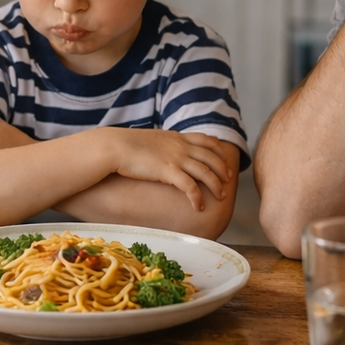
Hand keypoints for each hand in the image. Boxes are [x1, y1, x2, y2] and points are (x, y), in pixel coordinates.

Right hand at [107, 129, 232, 211]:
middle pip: (211, 157)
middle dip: (223, 169)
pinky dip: (197, 197)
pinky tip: (198, 207)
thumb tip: (163, 151)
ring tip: (221, 196)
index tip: (224, 159)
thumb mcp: (151, 139)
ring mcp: (176, 158)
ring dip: (216, 185)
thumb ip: (163, 144)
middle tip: (228, 179)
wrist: (115, 146)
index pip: (206, 139)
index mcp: (177, 137)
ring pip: (206, 172)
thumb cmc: (127, 144)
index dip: (218, 150)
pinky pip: (190, 187)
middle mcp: (181, 146)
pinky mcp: (168, 171)